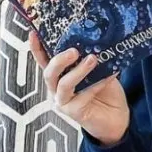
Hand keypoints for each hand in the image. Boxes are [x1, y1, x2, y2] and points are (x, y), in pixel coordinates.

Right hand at [29, 30, 129, 145]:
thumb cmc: (106, 93)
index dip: (37, 48)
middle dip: (59, 60)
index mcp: (59, 76)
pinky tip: (109, 76)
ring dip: (78, 71)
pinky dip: (96, 84)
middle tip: (74, 51)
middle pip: (49, 73)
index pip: (44, 60)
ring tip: (92, 59)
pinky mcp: (73, 112)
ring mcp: (62, 101)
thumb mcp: (99, 71)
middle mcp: (56, 89)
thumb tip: (95, 41)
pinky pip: (83, 95)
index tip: (33, 33)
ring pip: (64, 84)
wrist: (118, 117)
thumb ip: (91, 59)